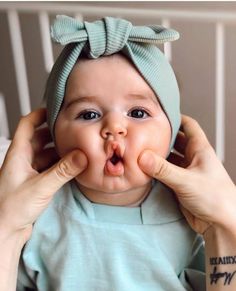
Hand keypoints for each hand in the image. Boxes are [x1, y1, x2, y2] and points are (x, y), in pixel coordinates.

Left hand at [0, 108, 86, 241]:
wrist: (4, 232)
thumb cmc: (12, 208)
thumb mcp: (41, 186)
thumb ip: (63, 171)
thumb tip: (83, 156)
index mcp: (18, 154)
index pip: (27, 124)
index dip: (40, 114)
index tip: (57, 109)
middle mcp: (22, 160)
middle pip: (39, 137)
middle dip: (55, 133)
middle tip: (73, 130)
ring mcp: (28, 171)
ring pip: (45, 153)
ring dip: (58, 150)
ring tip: (75, 147)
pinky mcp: (34, 182)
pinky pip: (48, 166)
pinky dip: (59, 164)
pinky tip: (70, 165)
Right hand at [138, 115, 235, 234]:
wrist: (222, 224)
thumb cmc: (215, 198)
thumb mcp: (187, 181)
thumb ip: (164, 169)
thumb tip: (142, 157)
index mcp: (200, 149)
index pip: (189, 125)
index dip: (176, 117)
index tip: (159, 114)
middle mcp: (193, 158)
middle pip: (175, 141)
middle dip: (161, 137)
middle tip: (143, 133)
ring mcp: (186, 171)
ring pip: (169, 158)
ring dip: (157, 155)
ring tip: (140, 150)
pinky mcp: (180, 185)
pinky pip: (165, 173)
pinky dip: (156, 171)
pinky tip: (144, 170)